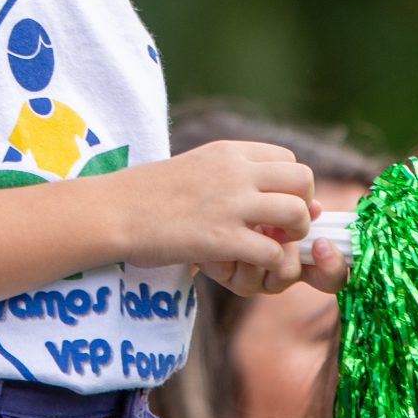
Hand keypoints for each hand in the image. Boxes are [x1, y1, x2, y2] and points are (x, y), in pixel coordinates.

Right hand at [107, 140, 316, 280]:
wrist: (112, 211)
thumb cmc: (149, 194)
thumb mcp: (196, 167)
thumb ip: (234, 176)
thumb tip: (266, 193)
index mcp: (230, 152)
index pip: (290, 160)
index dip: (291, 187)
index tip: (273, 206)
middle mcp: (237, 172)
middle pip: (304, 181)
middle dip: (303, 207)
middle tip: (280, 228)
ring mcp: (231, 205)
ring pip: (297, 214)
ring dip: (292, 235)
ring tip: (269, 246)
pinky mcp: (221, 238)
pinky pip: (271, 252)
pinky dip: (267, 264)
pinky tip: (246, 264)